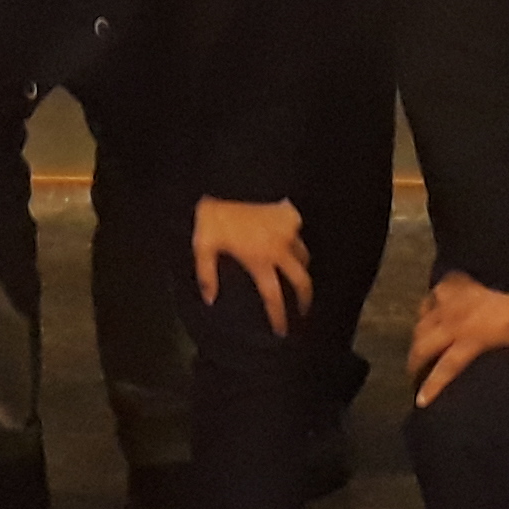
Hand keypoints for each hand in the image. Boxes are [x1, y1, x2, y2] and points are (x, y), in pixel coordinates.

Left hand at [191, 196, 311, 334]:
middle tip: (304, 310)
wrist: (230, 177)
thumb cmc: (215, 212)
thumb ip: (206, 275)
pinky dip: (298, 240)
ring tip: (299, 275)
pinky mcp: (291, 212)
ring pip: (305, 256)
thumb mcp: (203, 244)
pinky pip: (300, 231)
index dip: (279, 317)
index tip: (282, 331)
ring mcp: (289, 230)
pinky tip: (292, 240)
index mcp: (259, 261)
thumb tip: (210, 300)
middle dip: (305, 299)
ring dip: (303, 269)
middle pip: (302, 281)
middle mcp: (279, 250)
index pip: (273, 297)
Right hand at [405, 271, 508, 410]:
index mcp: (468, 340)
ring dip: (416, 339)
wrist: (507, 264)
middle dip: (414, 362)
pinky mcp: (443, 285)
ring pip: (420, 325)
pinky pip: (426, 302)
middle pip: (423, 347)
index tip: (420, 400)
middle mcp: (449, 325)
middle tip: (411, 373)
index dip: (432, 386)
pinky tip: (425, 314)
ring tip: (416, 347)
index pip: (446, 368)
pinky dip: (423, 312)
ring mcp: (443, 303)